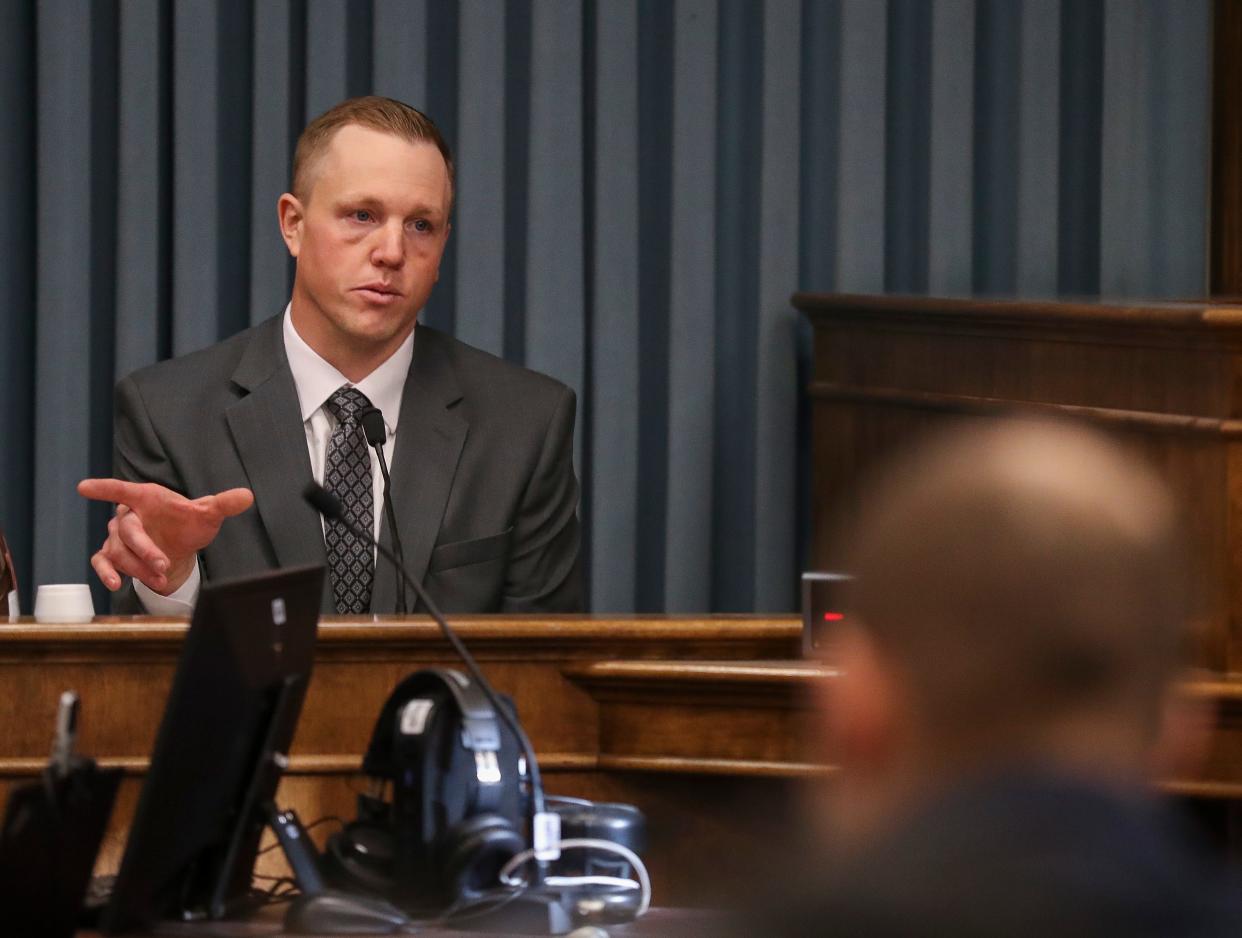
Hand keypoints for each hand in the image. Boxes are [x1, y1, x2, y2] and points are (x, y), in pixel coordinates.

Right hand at [77, 479, 253, 593]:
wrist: (181, 547)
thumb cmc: (189, 524)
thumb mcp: (208, 515)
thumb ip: (223, 504)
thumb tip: (247, 496)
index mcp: (147, 499)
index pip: (122, 490)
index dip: (105, 489)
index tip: (84, 488)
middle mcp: (129, 517)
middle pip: (127, 531)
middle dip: (144, 549)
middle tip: (162, 564)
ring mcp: (119, 538)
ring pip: (118, 551)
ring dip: (137, 568)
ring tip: (160, 579)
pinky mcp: (115, 556)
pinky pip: (102, 562)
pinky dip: (106, 572)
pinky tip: (114, 583)